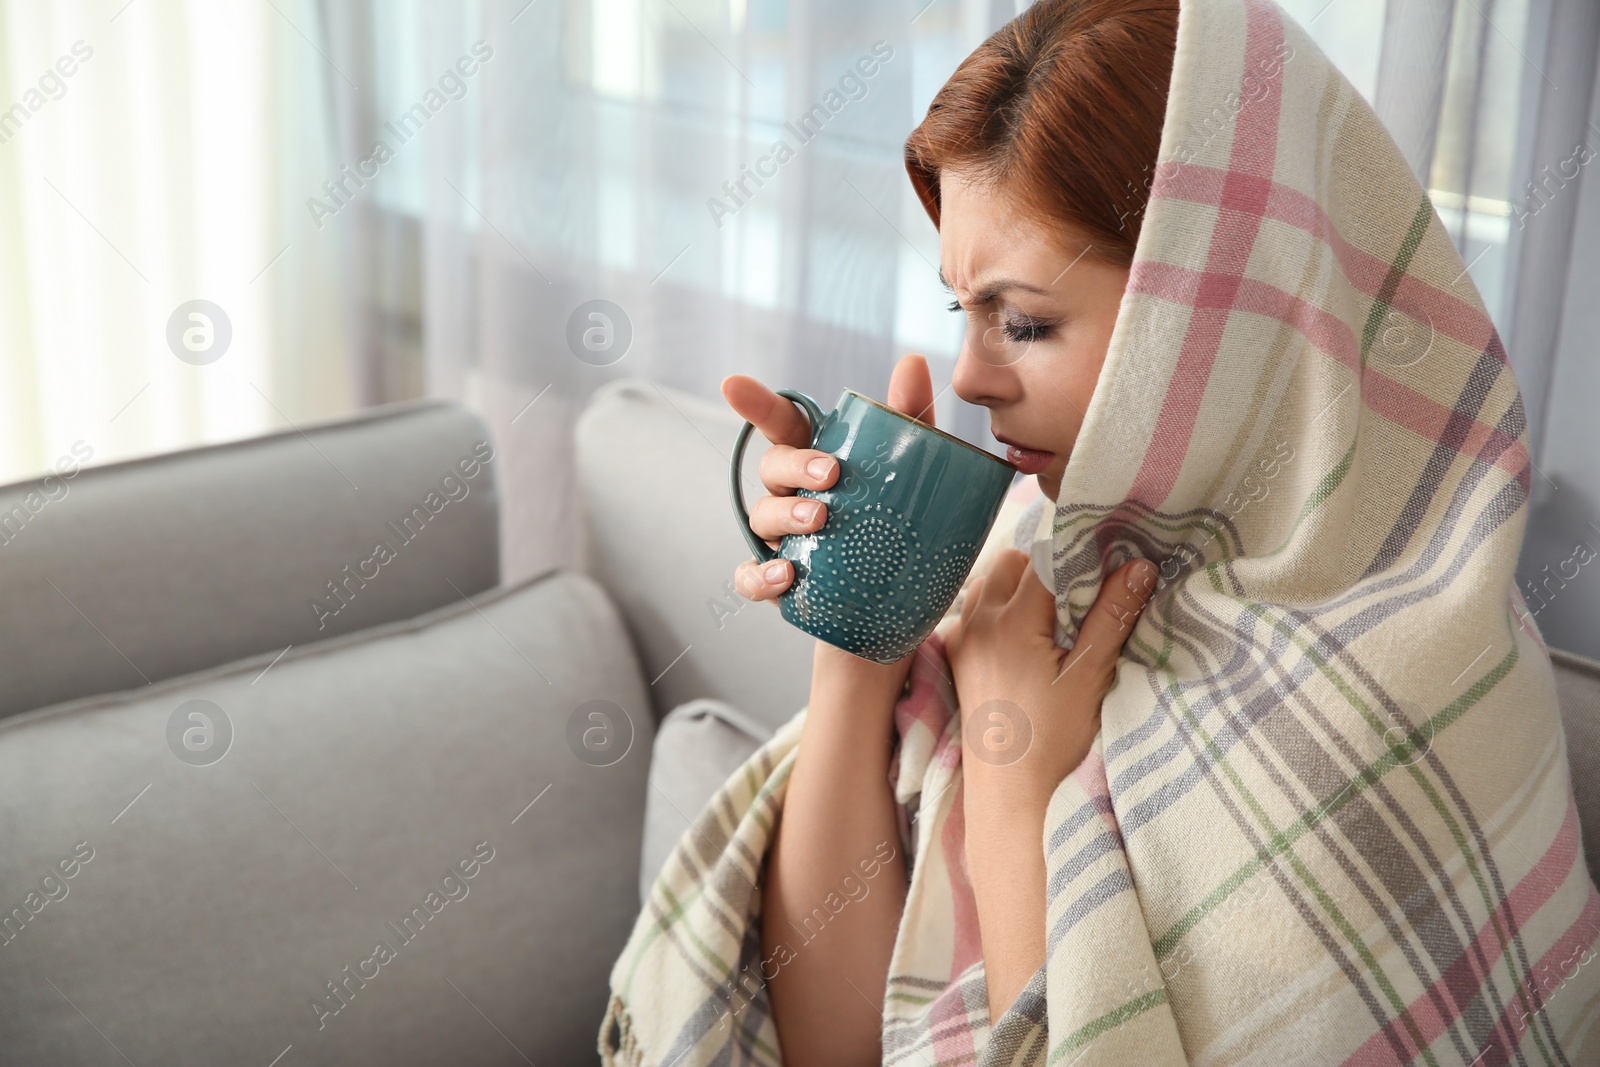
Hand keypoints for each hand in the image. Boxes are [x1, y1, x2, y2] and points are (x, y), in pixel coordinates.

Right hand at [721, 353, 936, 603]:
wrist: (905, 605)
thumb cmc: (901, 524)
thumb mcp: (916, 472)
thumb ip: (911, 420)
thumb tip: (912, 362)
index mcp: (817, 459)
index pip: (782, 425)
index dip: (756, 404)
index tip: (733, 385)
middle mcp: (790, 494)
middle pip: (771, 467)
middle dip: (793, 465)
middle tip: (830, 474)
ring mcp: (781, 539)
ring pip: (761, 517)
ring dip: (784, 515)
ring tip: (818, 520)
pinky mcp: (779, 585)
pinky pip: (750, 577)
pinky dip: (760, 576)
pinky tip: (786, 575)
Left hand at [944, 548, 1157, 812]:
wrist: (1008, 792)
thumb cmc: (1051, 739)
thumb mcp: (1090, 676)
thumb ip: (1112, 616)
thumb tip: (1138, 566)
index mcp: (1012, 621)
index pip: (1045, 559)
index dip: (1076, 553)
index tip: (1104, 557)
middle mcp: (978, 622)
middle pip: (1010, 562)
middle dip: (1044, 567)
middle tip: (1076, 595)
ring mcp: (962, 639)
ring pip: (985, 582)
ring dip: (1016, 586)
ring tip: (1049, 616)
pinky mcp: (955, 658)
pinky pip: (970, 611)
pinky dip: (992, 610)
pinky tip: (1018, 635)